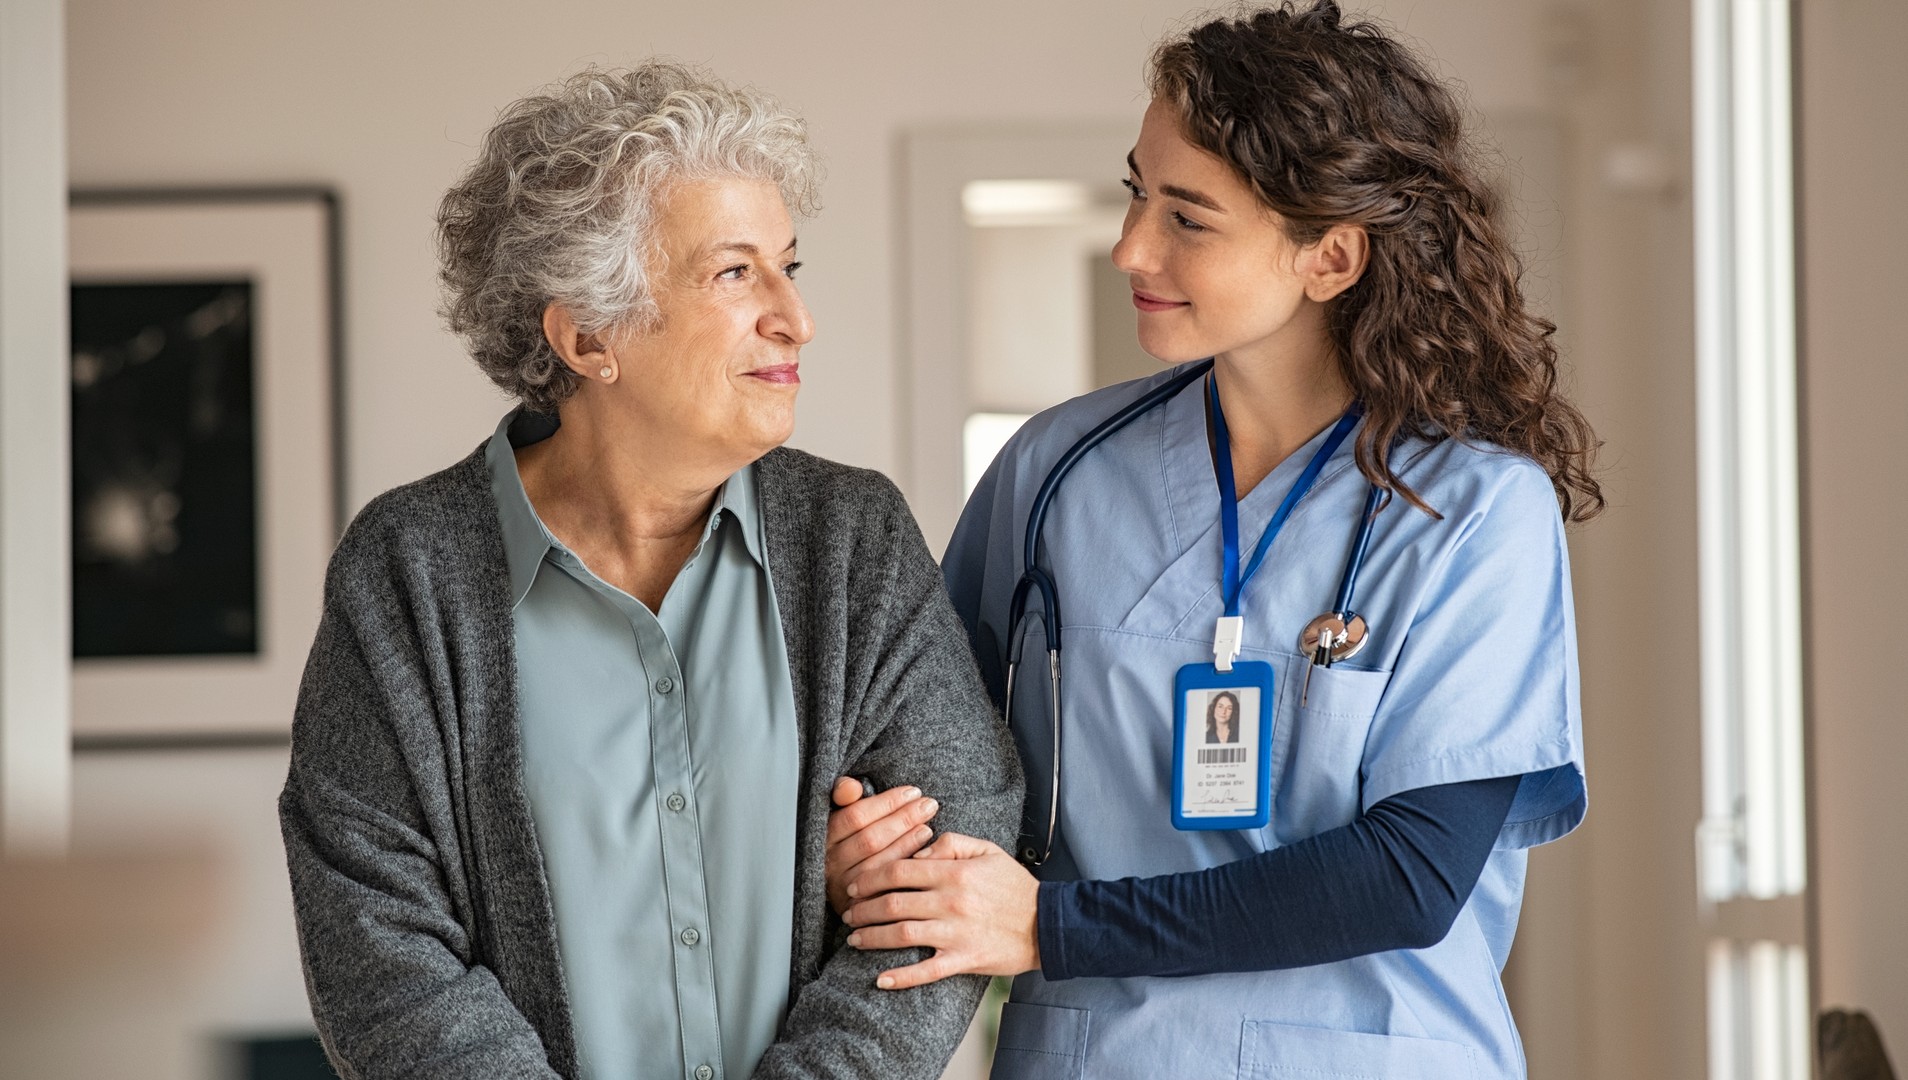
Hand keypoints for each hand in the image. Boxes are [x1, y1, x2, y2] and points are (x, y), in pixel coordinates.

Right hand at [825, 777, 939, 915]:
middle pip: (869, 839)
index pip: (855, 816)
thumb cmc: (850, 839)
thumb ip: (843, 794)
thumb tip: (852, 787)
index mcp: (824, 837)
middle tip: (929, 805)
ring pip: (878, 863)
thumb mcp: (842, 813)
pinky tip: (923, 855)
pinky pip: (885, 887)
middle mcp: (830, 864)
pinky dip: (905, 868)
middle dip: (903, 819)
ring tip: (928, 827)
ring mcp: (843, 887)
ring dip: (907, 843)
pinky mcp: (857, 907)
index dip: (887, 803)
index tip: (912, 792)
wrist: (846, 886)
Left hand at [842, 832, 1039, 989]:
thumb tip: (917, 852)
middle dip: (862, 909)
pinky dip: (901, 977)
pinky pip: (926, 972)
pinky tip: (880, 979)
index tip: (855, 884)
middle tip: (847, 913)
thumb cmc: (1016, 886)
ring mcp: (956, 933)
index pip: (899, 870)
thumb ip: (951, 843)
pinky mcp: (964, 959)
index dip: (870, 877)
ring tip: (854, 939)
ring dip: (872, 937)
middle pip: (892, 903)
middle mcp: (951, 902)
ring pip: (901, 935)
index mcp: (954, 873)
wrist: (1048, 924)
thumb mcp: (988, 850)